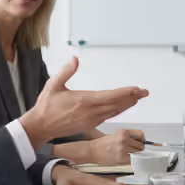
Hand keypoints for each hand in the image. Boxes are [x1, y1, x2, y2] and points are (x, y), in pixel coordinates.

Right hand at [20, 57, 147, 143]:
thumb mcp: (53, 85)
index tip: (136, 89)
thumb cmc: (46, 106)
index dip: (125, 92)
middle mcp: (91, 112)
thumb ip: (66, 71)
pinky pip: (108, 117)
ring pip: (114, 112)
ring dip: (127, 105)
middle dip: (132, 97)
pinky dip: (118, 111)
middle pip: (117, 104)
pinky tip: (123, 107)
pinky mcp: (90, 125)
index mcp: (84, 101)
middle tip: (144, 92)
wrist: (41, 126)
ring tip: (137, 98)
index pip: (110, 96)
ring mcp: (91, 120)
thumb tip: (75, 59)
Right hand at [88, 129, 145, 164]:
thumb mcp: (115, 134)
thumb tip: (138, 140)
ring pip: (137, 153)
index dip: (142, 138)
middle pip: (140, 145)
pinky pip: (132, 160)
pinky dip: (131, 160)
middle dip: (139, 147)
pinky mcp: (121, 159)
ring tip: (129, 153)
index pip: (140, 134)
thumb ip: (127, 136)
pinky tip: (126, 158)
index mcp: (123, 132)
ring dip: (135, 154)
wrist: (92, 151)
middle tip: (135, 149)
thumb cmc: (102, 143)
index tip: (141, 141)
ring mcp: (123, 150)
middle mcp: (124, 140)